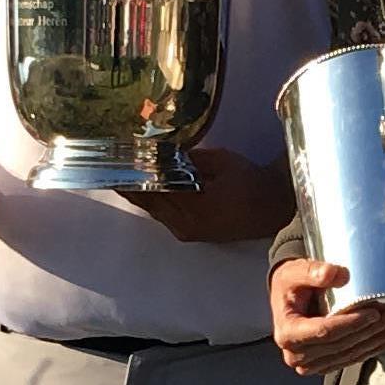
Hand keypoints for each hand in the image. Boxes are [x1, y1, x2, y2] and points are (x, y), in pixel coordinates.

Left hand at [122, 144, 297, 245]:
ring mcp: (186, 231)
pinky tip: (144, 185)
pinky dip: (152, 200)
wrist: (274, 208)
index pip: (151, 189)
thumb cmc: (250, 182)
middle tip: (110, 164)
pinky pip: (163, 215)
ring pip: (152, 209)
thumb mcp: (220, 161)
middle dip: (128, 183)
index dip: (131, 175)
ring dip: (138, 192)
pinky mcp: (190, 232)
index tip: (115, 161)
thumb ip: (188, 157)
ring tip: (121, 172)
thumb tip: (161, 151)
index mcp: (193, 207)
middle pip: (146, 202)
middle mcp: (184, 224)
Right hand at [273, 256, 384, 374]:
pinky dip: (373, 348)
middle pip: (341, 345)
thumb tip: (340, 274)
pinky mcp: (324, 365)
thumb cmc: (289, 286)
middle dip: (371, 331)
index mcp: (288, 332)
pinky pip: (352, 358)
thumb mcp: (295, 272)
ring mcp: (310, 364)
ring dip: (377, 340)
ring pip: (350, 354)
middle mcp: (296, 354)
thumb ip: (313, 271)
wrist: (287, 299)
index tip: (373, 313)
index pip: (324, 331)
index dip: (352, 323)